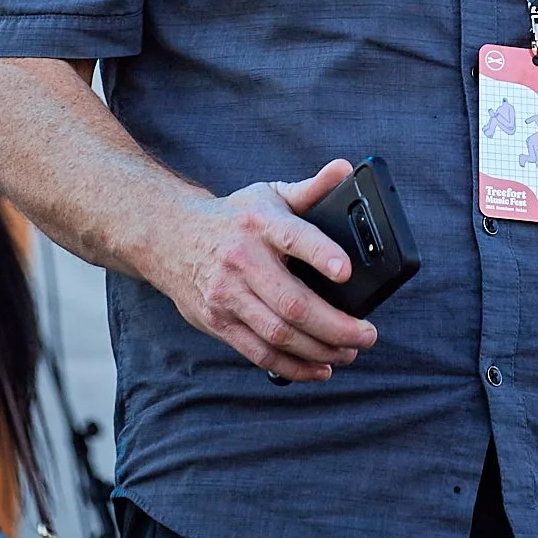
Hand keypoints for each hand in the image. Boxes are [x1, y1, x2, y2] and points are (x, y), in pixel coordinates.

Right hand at [153, 159, 376, 382]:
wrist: (170, 238)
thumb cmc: (233, 219)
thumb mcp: (268, 196)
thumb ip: (310, 188)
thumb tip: (344, 169)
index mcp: (260, 224)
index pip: (293, 237)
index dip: (321, 254)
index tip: (346, 272)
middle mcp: (242, 261)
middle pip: (292, 302)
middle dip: (335, 325)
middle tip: (367, 334)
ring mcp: (227, 296)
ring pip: (278, 334)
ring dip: (319, 350)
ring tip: (349, 352)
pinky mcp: (218, 323)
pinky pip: (259, 354)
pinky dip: (292, 367)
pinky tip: (318, 368)